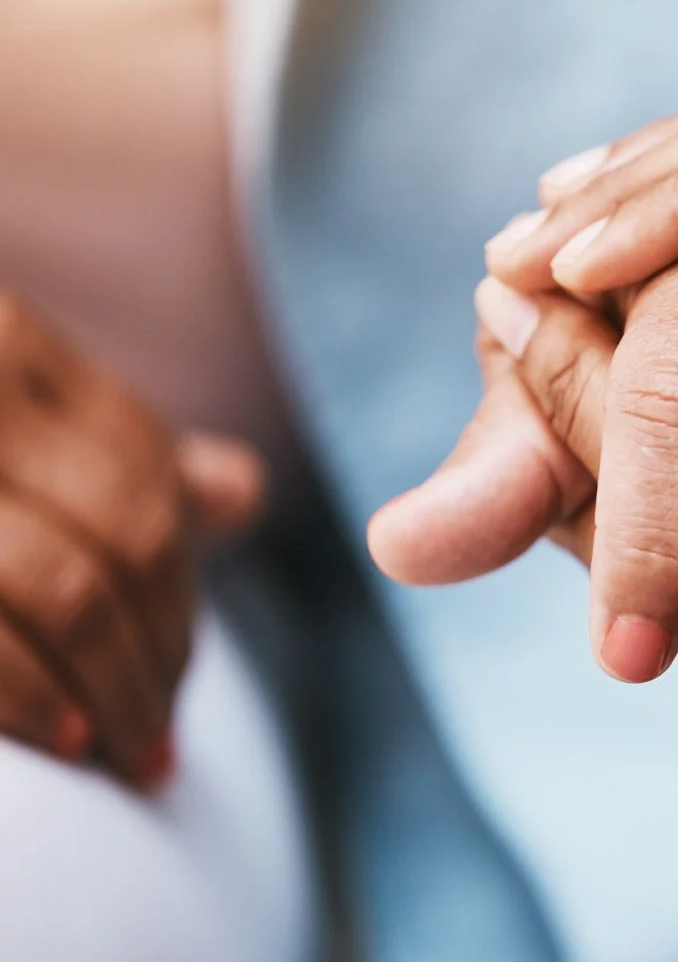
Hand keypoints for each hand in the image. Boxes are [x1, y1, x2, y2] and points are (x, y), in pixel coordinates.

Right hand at [0, 293, 263, 784]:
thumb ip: (101, 458)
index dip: (179, 595)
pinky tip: (64, 743)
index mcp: (8, 344)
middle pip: (128, 535)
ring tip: (124, 756)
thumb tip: (232, 493)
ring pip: (65, 586)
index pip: (146, 477)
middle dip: (159, 653)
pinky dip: (31, 696)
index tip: (179, 679)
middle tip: (159, 745)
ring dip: (111, 690)